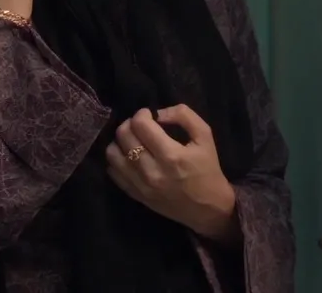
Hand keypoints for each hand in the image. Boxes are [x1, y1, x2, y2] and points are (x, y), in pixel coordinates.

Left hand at [105, 105, 238, 242]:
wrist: (208, 208)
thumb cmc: (208, 170)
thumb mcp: (205, 136)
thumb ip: (184, 116)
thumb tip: (158, 113)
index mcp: (171, 155)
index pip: (140, 125)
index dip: (142, 114)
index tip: (149, 114)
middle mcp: (152, 171)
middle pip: (124, 136)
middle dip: (129, 124)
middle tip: (140, 125)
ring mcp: (141, 185)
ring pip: (113, 154)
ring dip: (120, 141)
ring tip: (132, 140)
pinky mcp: (136, 195)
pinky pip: (113, 172)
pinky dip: (117, 159)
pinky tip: (129, 156)